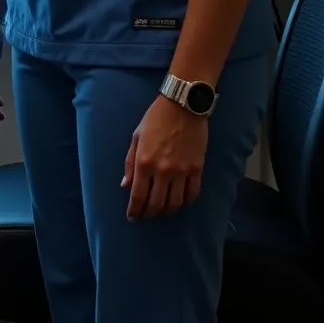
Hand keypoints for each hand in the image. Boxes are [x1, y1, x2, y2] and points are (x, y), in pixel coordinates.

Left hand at [122, 94, 207, 220]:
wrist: (182, 106)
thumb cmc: (155, 118)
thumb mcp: (136, 137)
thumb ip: (130, 162)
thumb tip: (125, 184)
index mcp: (144, 162)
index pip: (138, 195)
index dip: (135, 210)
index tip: (133, 217)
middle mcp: (163, 170)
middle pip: (156, 204)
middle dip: (149, 214)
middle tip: (145, 217)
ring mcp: (182, 171)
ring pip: (175, 203)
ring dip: (166, 211)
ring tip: (161, 211)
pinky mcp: (197, 169)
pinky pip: (192, 194)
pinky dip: (185, 202)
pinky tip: (179, 201)